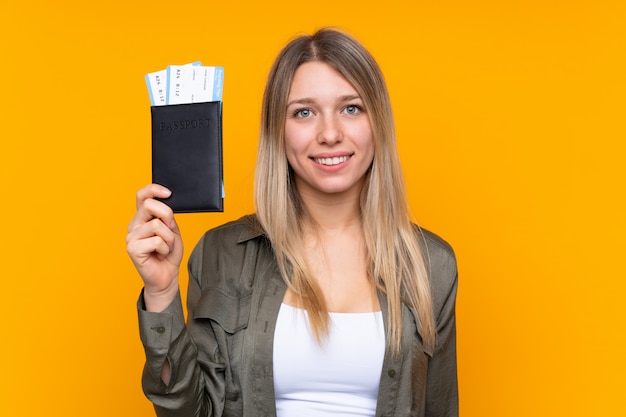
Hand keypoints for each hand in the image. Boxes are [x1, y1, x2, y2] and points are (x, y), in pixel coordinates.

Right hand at [126, 184, 182, 311]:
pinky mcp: (132, 248)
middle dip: (168, 217)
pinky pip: (156, 240)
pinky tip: (160, 254)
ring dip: (169, 238)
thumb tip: (165, 202)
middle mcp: (134, 225)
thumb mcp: (172, 230)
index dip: (154, 189)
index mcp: (142, 218)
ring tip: (165, 247)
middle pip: (150, 206)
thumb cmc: (169, 253)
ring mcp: (131, 237)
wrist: (167, 276)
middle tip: (170, 232)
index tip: (168, 193)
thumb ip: (167, 216)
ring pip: (157, 225)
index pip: (142, 196)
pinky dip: (165, 248)